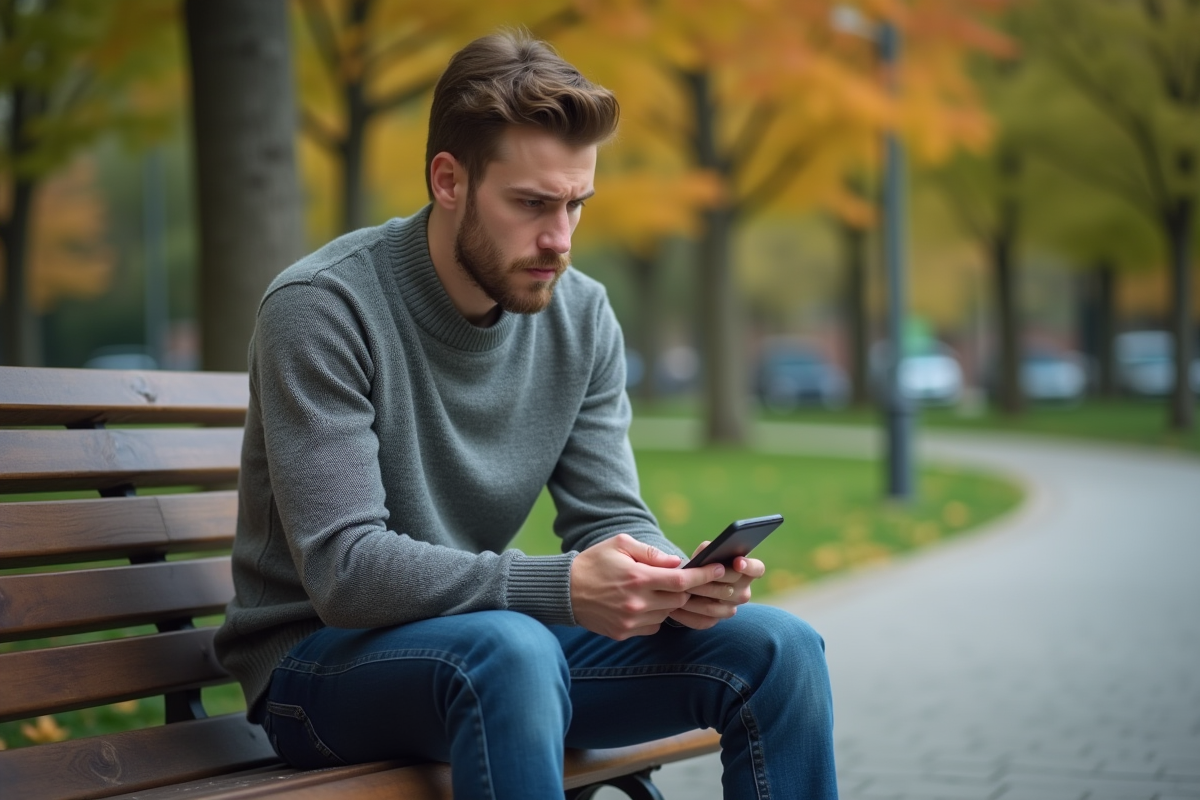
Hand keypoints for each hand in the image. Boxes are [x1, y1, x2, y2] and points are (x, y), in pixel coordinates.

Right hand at [571, 533, 727, 639]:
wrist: (564, 591)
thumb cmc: (594, 562)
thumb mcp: (620, 545)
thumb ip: (650, 553)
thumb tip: (676, 563)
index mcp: (638, 577)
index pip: (681, 581)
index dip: (704, 576)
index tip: (719, 569)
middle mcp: (637, 602)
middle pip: (678, 600)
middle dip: (684, 590)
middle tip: (682, 579)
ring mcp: (631, 621)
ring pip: (667, 614)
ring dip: (668, 602)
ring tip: (655, 590)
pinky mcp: (624, 632)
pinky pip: (652, 626)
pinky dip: (655, 615)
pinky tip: (642, 604)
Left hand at [667, 542, 765, 629]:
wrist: (691, 584)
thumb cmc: (701, 564)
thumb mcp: (705, 554)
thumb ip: (708, 550)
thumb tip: (707, 550)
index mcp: (747, 572)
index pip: (757, 569)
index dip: (749, 566)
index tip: (737, 562)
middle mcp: (743, 592)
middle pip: (730, 589)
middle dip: (707, 583)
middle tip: (688, 579)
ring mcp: (730, 609)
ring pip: (713, 608)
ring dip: (693, 600)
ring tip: (678, 592)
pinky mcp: (715, 621)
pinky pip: (702, 621)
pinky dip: (686, 615)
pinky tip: (673, 608)